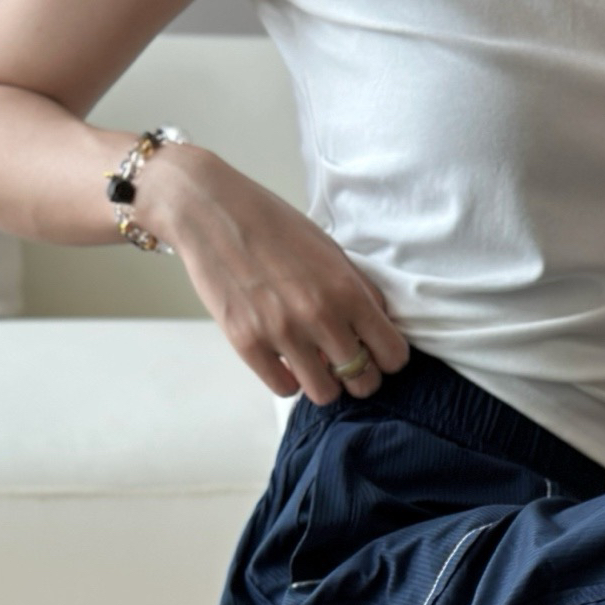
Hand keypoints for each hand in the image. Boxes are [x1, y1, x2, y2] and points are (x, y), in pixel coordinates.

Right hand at [136, 143, 410, 405]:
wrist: (211, 210)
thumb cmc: (273, 225)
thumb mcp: (330, 250)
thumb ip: (359, 289)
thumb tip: (380, 324)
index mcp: (348, 291)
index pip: (393, 355)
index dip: (388, 358)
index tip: (375, 351)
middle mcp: (320, 317)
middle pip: (364, 382)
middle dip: (359, 375)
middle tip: (345, 361)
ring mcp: (282, 333)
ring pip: (325, 394)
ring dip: (324, 382)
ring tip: (313, 361)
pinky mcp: (247, 343)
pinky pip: (284, 389)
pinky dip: (288, 379)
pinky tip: (284, 359)